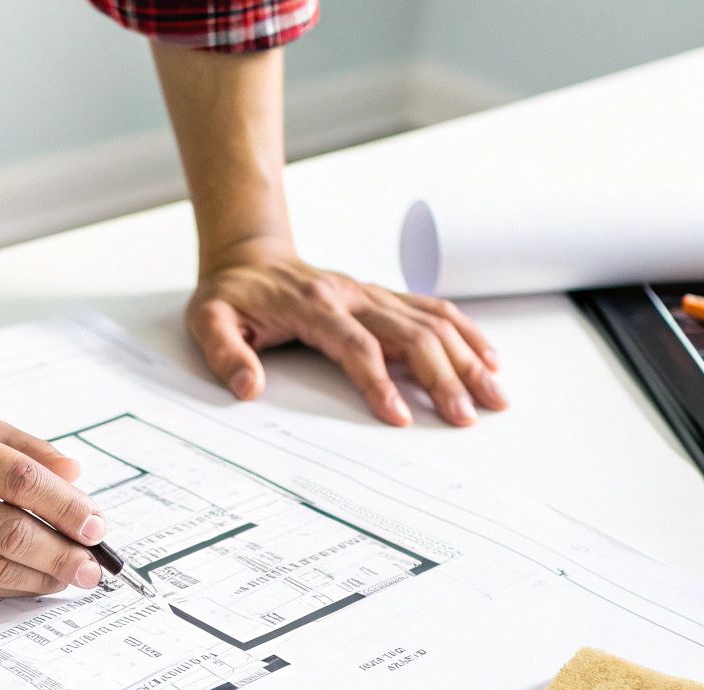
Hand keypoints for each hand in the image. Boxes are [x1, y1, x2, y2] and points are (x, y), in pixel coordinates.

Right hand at [0, 412, 107, 600]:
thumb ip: (21, 449)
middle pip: (9, 531)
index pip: (19, 479)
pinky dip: (4, 589)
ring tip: (69, 577)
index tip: (95, 525)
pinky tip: (29, 583)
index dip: (65, 506)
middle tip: (94, 565)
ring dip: (39, 578)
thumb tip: (75, 476)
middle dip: (61, 553)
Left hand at [187, 249, 505, 426]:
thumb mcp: (208, 320)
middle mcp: (352, 296)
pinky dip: (467, 332)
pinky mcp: (384, 296)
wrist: (249, 256)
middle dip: (443, 376)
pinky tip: (489, 358)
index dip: (379, 382)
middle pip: (410, 335)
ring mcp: (373, 294)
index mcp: (314, 307)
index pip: (357, 346)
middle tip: (466, 415)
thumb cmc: (232, 294)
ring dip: (468, 357)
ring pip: (433, 321)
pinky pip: (434, 309)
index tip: (399, 417)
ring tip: (495, 395)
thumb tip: (248, 387)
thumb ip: (224, 353)